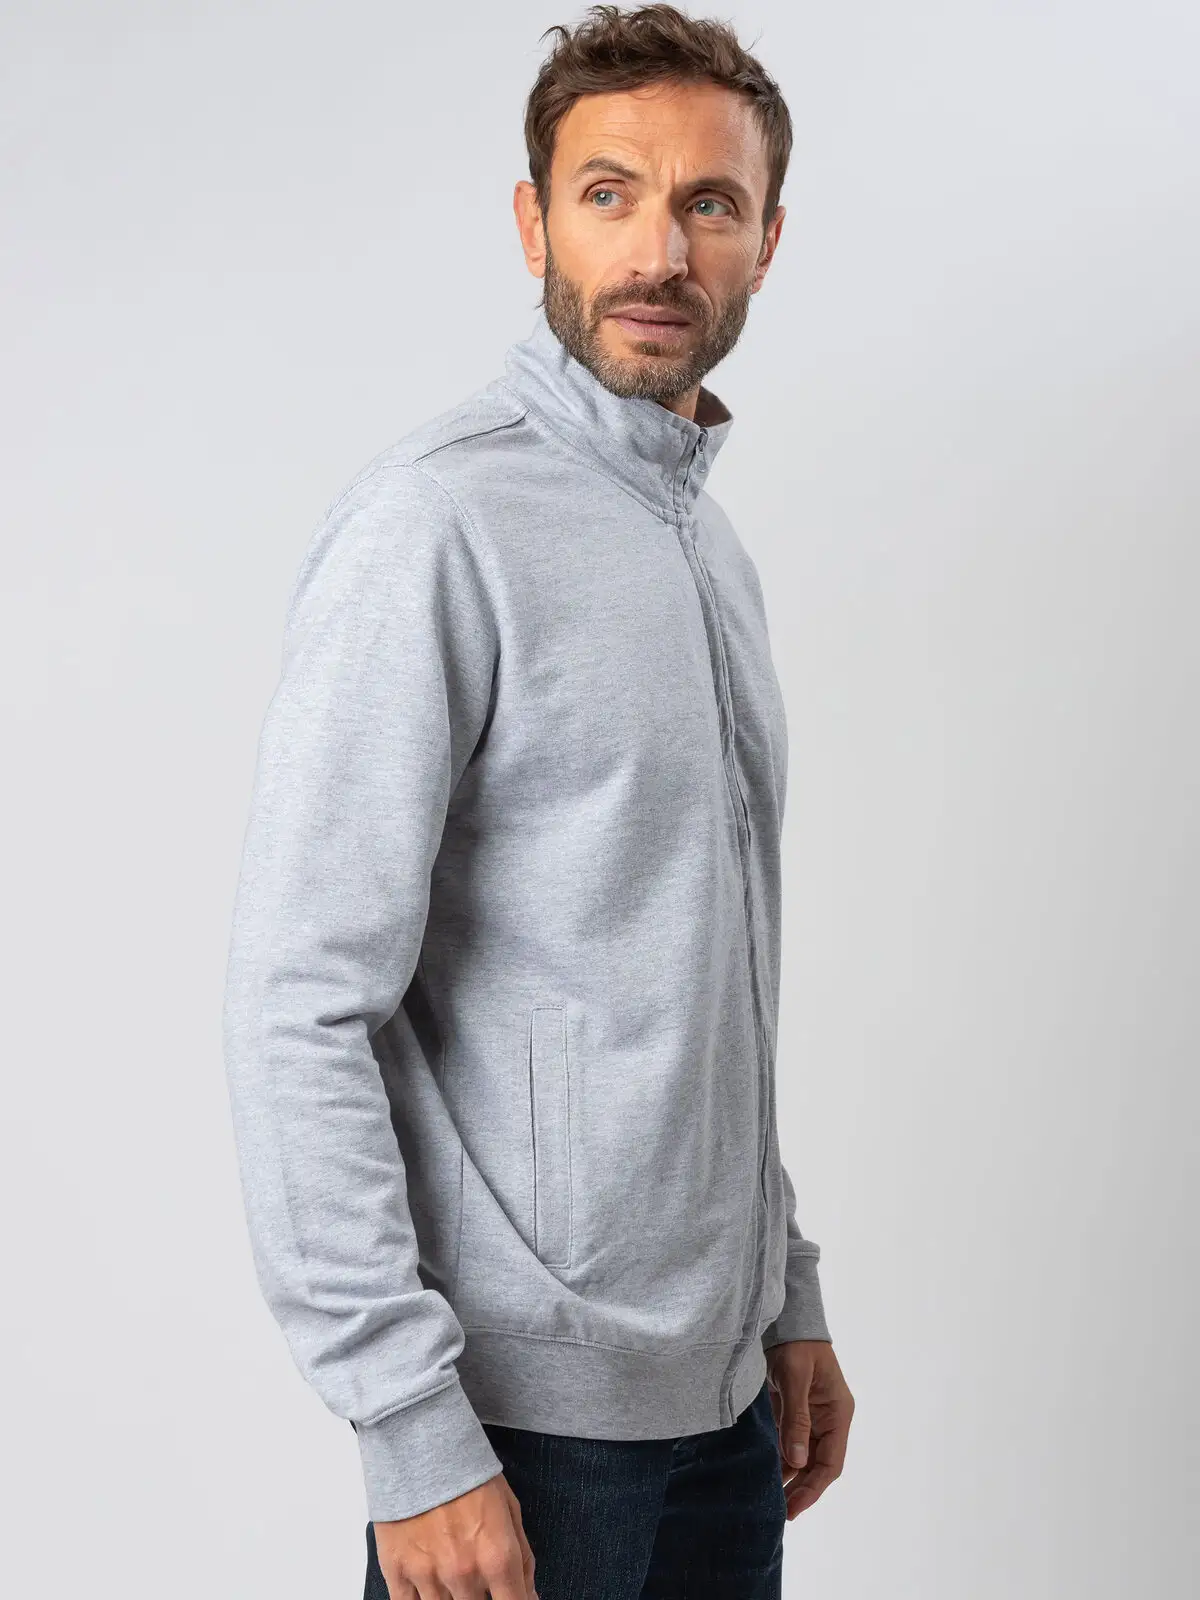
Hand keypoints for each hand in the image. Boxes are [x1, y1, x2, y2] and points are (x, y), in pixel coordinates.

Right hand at [373, 1472, 537, 1598]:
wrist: (419, 1443)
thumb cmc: (466, 1470)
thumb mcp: (508, 1506)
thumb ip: (523, 1556)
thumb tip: (530, 1594)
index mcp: (497, 1556)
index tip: (512, 1598)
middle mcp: (464, 1572)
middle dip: (483, 1597)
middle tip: (478, 1578)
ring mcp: (428, 1576)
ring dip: (453, 1598)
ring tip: (453, 1574)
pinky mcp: (396, 1572)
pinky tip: (430, 1587)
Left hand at [765, 1339, 853, 1518]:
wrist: (785, 1321)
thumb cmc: (797, 1345)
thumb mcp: (795, 1379)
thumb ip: (796, 1419)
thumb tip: (796, 1462)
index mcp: (838, 1414)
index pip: (831, 1462)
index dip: (814, 1488)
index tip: (795, 1507)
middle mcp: (828, 1420)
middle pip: (817, 1465)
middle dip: (800, 1489)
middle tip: (779, 1513)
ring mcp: (811, 1418)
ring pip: (801, 1458)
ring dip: (788, 1478)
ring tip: (769, 1500)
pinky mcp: (793, 1413)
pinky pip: (787, 1443)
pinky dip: (778, 1460)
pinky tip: (763, 1474)